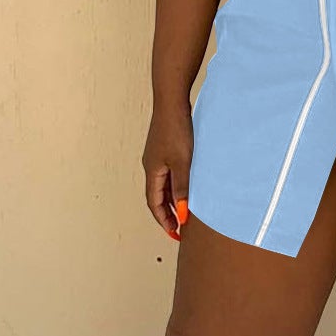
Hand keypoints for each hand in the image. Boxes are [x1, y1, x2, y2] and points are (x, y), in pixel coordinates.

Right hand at [142, 102, 193, 242]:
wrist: (172, 101)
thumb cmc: (176, 130)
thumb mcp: (182, 163)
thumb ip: (182, 188)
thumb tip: (182, 212)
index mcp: (152, 171)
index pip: (154, 203)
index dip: (164, 220)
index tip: (174, 233)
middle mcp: (151, 166)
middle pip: (156, 196)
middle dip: (166, 214)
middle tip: (179, 228)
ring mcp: (157, 156)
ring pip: (162, 185)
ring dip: (170, 200)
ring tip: (183, 212)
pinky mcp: (164, 148)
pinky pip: (167, 174)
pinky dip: (174, 186)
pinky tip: (185, 186)